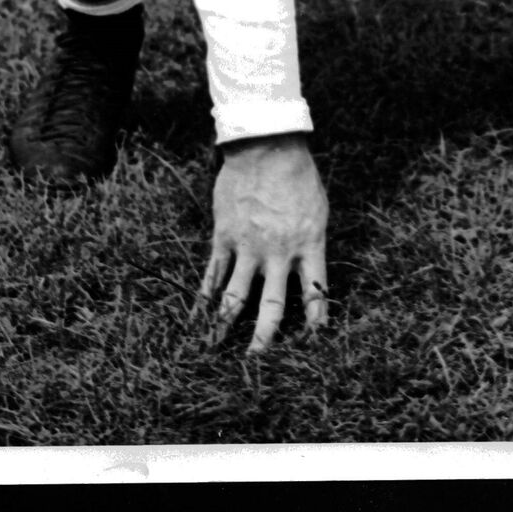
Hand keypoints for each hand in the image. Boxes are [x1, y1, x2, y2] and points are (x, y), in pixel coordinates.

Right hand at [199, 133, 328, 353]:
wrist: (267, 146)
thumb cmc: (298, 174)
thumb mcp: (318, 210)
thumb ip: (311, 242)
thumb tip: (307, 268)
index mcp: (309, 248)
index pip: (315, 297)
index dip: (315, 324)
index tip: (312, 346)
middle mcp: (279, 255)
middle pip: (271, 311)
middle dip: (264, 342)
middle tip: (256, 366)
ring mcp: (249, 248)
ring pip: (235, 300)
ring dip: (224, 329)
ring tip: (214, 353)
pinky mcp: (224, 237)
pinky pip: (212, 275)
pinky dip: (202, 299)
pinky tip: (195, 319)